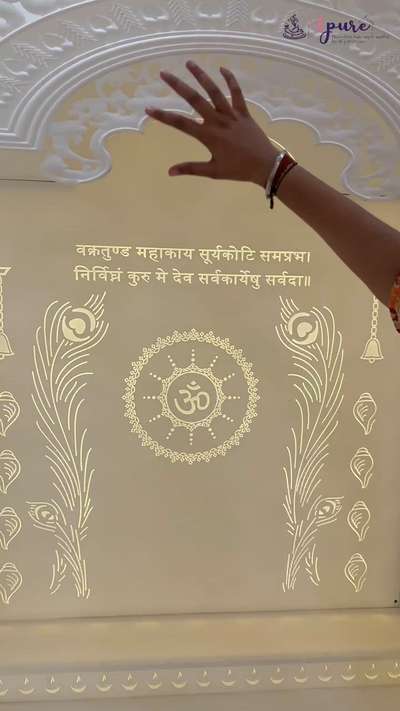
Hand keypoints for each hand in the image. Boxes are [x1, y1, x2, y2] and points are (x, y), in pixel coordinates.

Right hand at [145, 60, 279, 187]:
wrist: (265, 165)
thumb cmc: (238, 170)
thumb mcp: (213, 172)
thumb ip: (191, 169)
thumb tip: (170, 172)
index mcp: (208, 135)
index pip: (181, 123)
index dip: (164, 116)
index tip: (149, 108)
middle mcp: (217, 121)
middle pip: (194, 99)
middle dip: (178, 85)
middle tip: (164, 73)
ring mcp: (231, 114)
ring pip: (214, 91)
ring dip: (201, 75)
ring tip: (189, 62)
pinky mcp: (244, 112)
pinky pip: (236, 92)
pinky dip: (230, 80)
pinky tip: (222, 68)